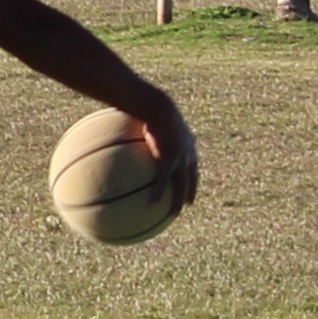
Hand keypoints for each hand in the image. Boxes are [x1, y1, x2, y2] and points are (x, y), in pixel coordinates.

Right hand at [120, 90, 201, 210]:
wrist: (157, 104)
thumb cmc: (150, 103)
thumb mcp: (146, 112)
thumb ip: (140, 121)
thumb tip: (125, 123)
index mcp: (185, 142)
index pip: (191, 161)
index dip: (191, 173)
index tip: (190, 183)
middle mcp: (186, 152)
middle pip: (192, 177)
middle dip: (190, 191)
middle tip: (188, 203)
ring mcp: (179, 158)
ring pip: (182, 185)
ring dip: (178, 201)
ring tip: (173, 215)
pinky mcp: (169, 161)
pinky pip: (163, 182)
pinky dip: (158, 195)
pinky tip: (151, 206)